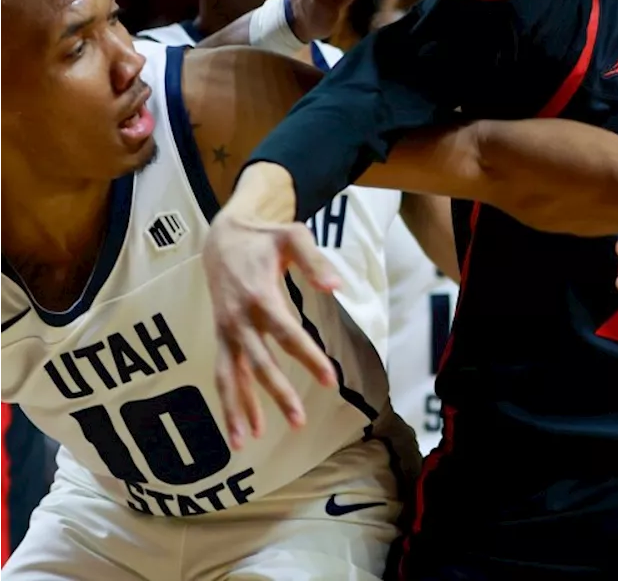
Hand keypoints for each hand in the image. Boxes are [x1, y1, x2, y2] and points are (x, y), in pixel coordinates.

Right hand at [202, 203, 343, 448]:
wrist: (222, 237)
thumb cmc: (264, 238)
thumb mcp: (293, 237)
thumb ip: (314, 262)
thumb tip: (336, 287)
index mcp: (260, 295)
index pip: (287, 333)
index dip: (308, 357)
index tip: (330, 379)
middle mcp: (238, 318)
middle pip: (259, 362)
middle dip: (277, 393)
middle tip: (299, 422)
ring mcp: (226, 330)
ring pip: (230, 375)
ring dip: (241, 408)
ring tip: (251, 441)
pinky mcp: (220, 337)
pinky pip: (222, 374)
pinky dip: (229, 402)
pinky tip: (241, 431)